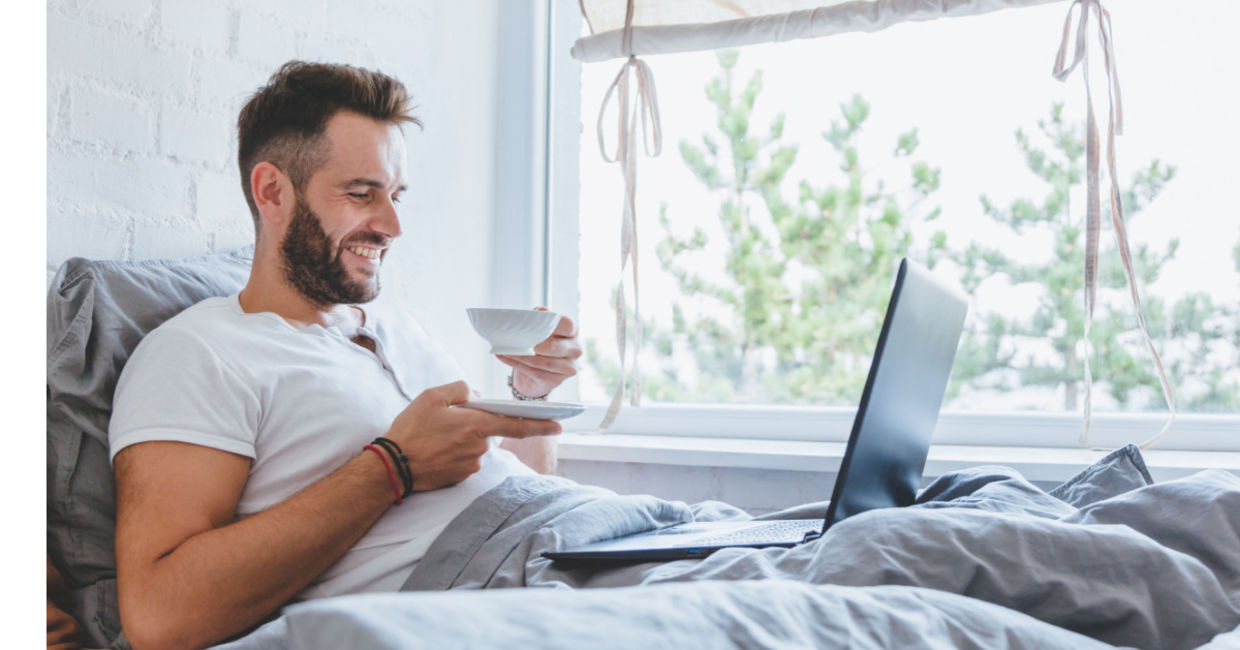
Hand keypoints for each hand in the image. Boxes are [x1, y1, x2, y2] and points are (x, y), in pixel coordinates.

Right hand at [384, 381, 559, 489]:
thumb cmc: (411, 430)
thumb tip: (476, 396)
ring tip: (435, 437)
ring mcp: (472, 464)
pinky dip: (455, 453)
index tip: (560, 425)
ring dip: (462, 439)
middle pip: (488, 431)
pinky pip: (466, 459)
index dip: (541, 424)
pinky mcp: (462, 476)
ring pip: (476, 445)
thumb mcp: (432, 397)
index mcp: (476, 425)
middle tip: (444, 423)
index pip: (517, 425)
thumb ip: (460, 389)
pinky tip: (436, 450)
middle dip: (474, 425)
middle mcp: (479, 447)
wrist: (393, 467)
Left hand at [498, 310, 581, 398]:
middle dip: (532, 343)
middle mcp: (575, 349)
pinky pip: (535, 372)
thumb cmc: (543, 342)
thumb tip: (536, 313)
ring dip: (520, 355)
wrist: (542, 367)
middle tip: (514, 339)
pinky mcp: (557, 379)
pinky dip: (517, 364)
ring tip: (504, 349)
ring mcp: (569, 366)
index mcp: (573, 332)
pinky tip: (504, 357)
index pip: (567, 325)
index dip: (552, 324)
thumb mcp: (542, 327)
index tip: (534, 323)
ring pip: (542, 361)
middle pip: (554, 347)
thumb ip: (540, 318)